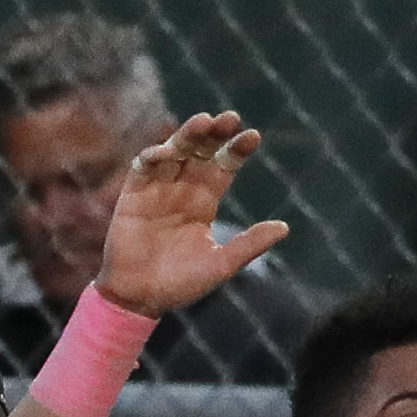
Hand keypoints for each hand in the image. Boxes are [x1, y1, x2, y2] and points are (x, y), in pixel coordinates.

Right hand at [93, 112, 290, 319]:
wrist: (138, 298)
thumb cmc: (180, 284)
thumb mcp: (220, 264)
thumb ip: (249, 244)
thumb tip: (284, 227)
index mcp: (205, 200)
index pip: (224, 165)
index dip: (237, 149)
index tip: (253, 137)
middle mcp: (183, 189)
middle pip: (201, 150)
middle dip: (215, 133)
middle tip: (229, 118)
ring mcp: (157, 190)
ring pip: (174, 151)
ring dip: (187, 134)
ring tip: (203, 121)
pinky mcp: (132, 196)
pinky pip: (143, 168)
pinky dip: (153, 156)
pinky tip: (166, 151)